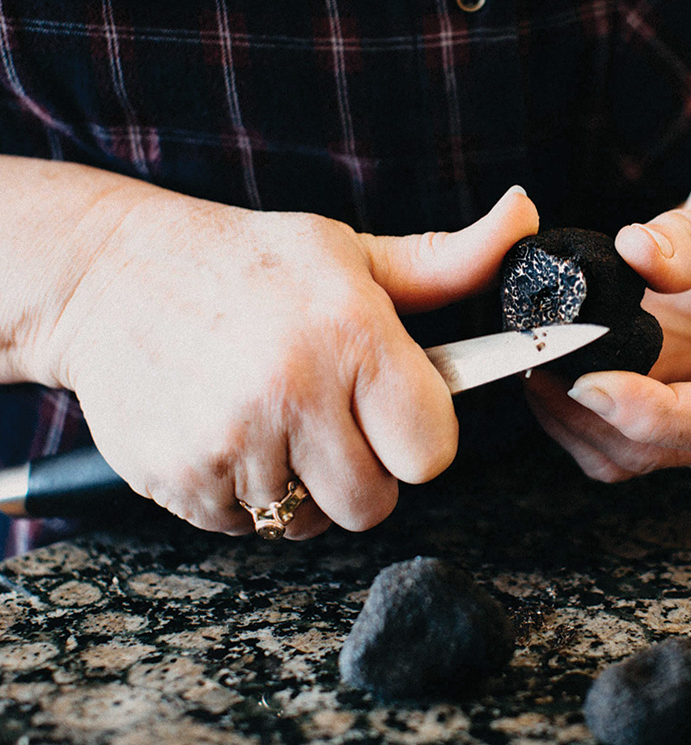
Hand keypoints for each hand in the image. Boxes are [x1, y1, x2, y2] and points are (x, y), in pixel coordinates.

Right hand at [44, 185, 537, 536]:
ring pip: (306, 523)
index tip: (390, 410)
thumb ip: (450, 260)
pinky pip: (244, 529)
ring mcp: (231, 443)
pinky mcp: (179, 480)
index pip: (431, 452)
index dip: (417, 437)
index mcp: (353, 335)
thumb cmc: (250, 262)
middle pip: (373, 504)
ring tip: (270, 417)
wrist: (110, 275)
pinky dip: (243, 497)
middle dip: (362, 472)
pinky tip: (226, 432)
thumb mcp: (353, 252)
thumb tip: (526, 215)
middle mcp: (294, 392)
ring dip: (298, 486)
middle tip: (326, 416)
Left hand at [523, 142, 690, 480]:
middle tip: (536, 355)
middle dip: (591, 415)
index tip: (589, 385)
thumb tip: (636, 254)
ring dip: (569, 416)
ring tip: (530, 353)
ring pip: (623, 450)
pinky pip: (605, 424)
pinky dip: (565, 402)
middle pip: (661, 449)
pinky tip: (543, 355)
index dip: (650, 414)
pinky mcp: (661, 387)